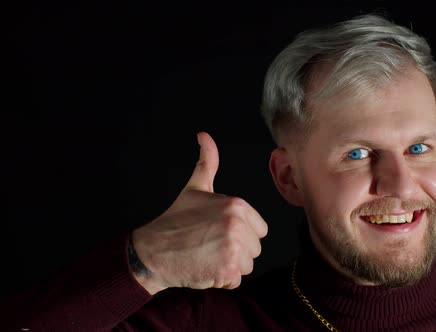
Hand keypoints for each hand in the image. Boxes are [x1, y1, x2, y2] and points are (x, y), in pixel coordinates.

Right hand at [131, 131, 267, 294]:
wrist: (153, 250)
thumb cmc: (175, 220)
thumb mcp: (195, 188)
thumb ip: (207, 162)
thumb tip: (204, 136)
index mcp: (237, 205)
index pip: (260, 229)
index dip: (241, 234)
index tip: (219, 232)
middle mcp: (238, 225)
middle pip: (254, 248)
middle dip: (236, 251)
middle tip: (210, 245)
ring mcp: (233, 249)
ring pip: (247, 265)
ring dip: (230, 266)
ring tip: (207, 255)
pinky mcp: (226, 271)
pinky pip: (236, 280)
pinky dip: (221, 280)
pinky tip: (205, 268)